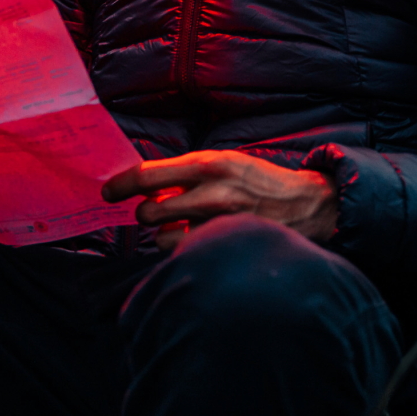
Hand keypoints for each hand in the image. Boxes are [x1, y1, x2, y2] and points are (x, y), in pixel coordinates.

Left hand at [101, 150, 338, 250]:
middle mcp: (211, 191)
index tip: (109, 192)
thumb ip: (187, 172)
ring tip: (182, 227)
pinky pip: (185, 253)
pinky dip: (184, 249)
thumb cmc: (260, 182)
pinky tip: (199, 240)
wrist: (308, 205)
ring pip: (162, 237)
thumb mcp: (225, 162)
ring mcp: (218, 222)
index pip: (148, 174)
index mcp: (208, 163)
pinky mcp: (226, 245)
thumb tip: (145, 185)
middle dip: (145, 215)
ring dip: (164, 235)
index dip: (121, 185)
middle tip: (156, 213)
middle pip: (149, 211)